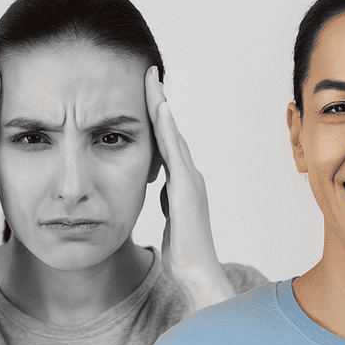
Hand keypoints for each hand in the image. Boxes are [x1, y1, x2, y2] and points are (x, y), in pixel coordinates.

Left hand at [144, 66, 233, 310]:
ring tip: (151, 80)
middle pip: (171, 131)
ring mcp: (190, 180)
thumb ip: (169, 202)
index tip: (146, 93)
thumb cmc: (185, 252)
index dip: (156, 117)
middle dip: (159, 101)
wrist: (198, 271)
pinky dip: (167, 128)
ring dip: (162, 106)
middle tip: (149, 73)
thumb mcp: (171, 220)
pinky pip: (174, 150)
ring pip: (173, 134)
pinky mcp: (186, 187)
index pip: (166, 143)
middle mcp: (190, 176)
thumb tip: (163, 192)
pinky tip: (158, 109)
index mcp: (183, 183)